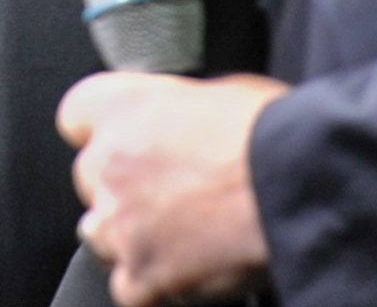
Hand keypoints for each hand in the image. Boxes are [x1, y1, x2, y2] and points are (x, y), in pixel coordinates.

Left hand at [57, 70, 286, 305]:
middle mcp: (110, 161)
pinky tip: (190, 267)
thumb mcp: (222, 89)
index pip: (77, 115)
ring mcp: (120, 221)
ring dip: (131, 236)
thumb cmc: (273, 130)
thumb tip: (182, 120)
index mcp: (125, 105)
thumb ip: (180, 107)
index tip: (122, 138)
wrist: (300, 183)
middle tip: (169, 190)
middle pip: (89, 178)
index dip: (101, 129)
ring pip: (100, 235)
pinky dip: (154, 284)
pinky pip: (128, 287)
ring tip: (181, 233)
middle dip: (122, 186)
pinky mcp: (141, 273)